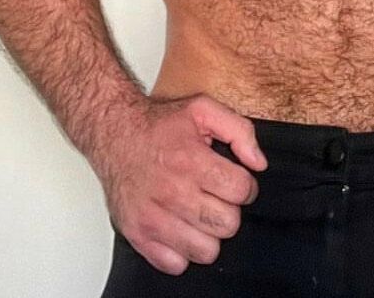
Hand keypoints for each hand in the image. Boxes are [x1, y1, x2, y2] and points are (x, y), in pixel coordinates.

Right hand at [91, 91, 267, 275]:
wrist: (115, 133)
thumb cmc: (159, 124)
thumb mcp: (203, 109)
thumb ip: (239, 130)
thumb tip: (258, 163)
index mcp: (191, 160)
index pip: (240, 190)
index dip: (246, 186)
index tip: (236, 182)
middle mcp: (172, 192)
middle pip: (227, 224)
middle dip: (230, 210)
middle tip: (217, 197)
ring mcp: (153, 218)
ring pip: (206, 250)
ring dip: (209, 233)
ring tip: (200, 213)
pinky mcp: (138, 235)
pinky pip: (176, 264)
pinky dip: (183, 251)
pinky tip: (181, 227)